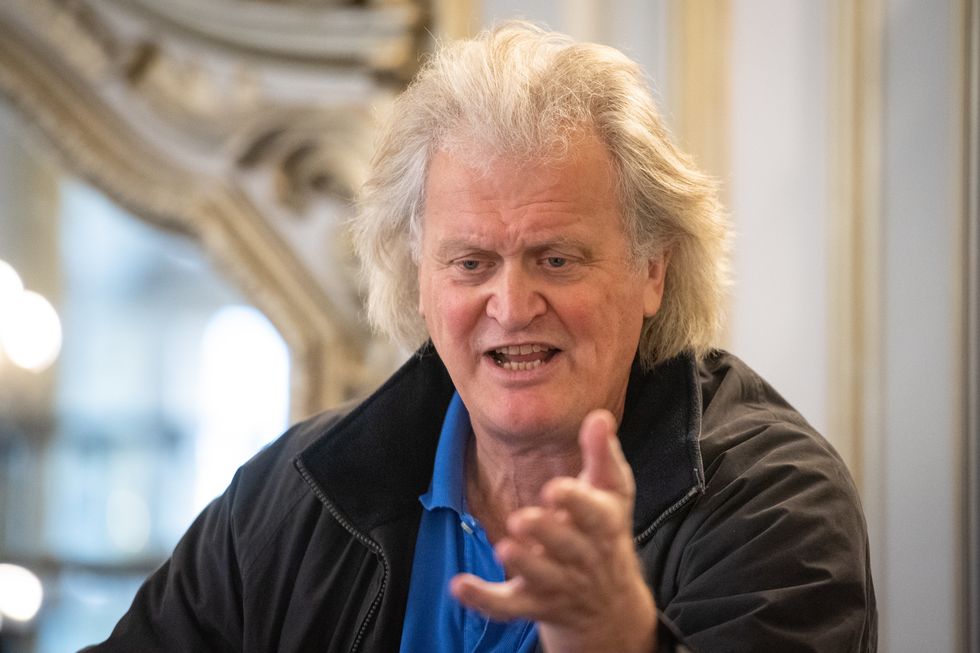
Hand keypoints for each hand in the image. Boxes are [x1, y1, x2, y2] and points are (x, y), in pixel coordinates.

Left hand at [450, 409, 657, 652]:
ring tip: (504, 547)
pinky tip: (459, 586)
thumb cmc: (605, 533)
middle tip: (522, 519)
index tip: (553, 488)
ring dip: (524, 564)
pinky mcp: (533, 604)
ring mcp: (557, 583)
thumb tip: (599, 415)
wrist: (610, 605)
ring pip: (541, 578)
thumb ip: (601, 454)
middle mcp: (582, 558)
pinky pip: (508, 607)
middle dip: (546, 534)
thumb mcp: (612, 492)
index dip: (575, 503)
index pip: (593, 515)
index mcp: (603, 526)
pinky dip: (484, 599)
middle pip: (566, 548)